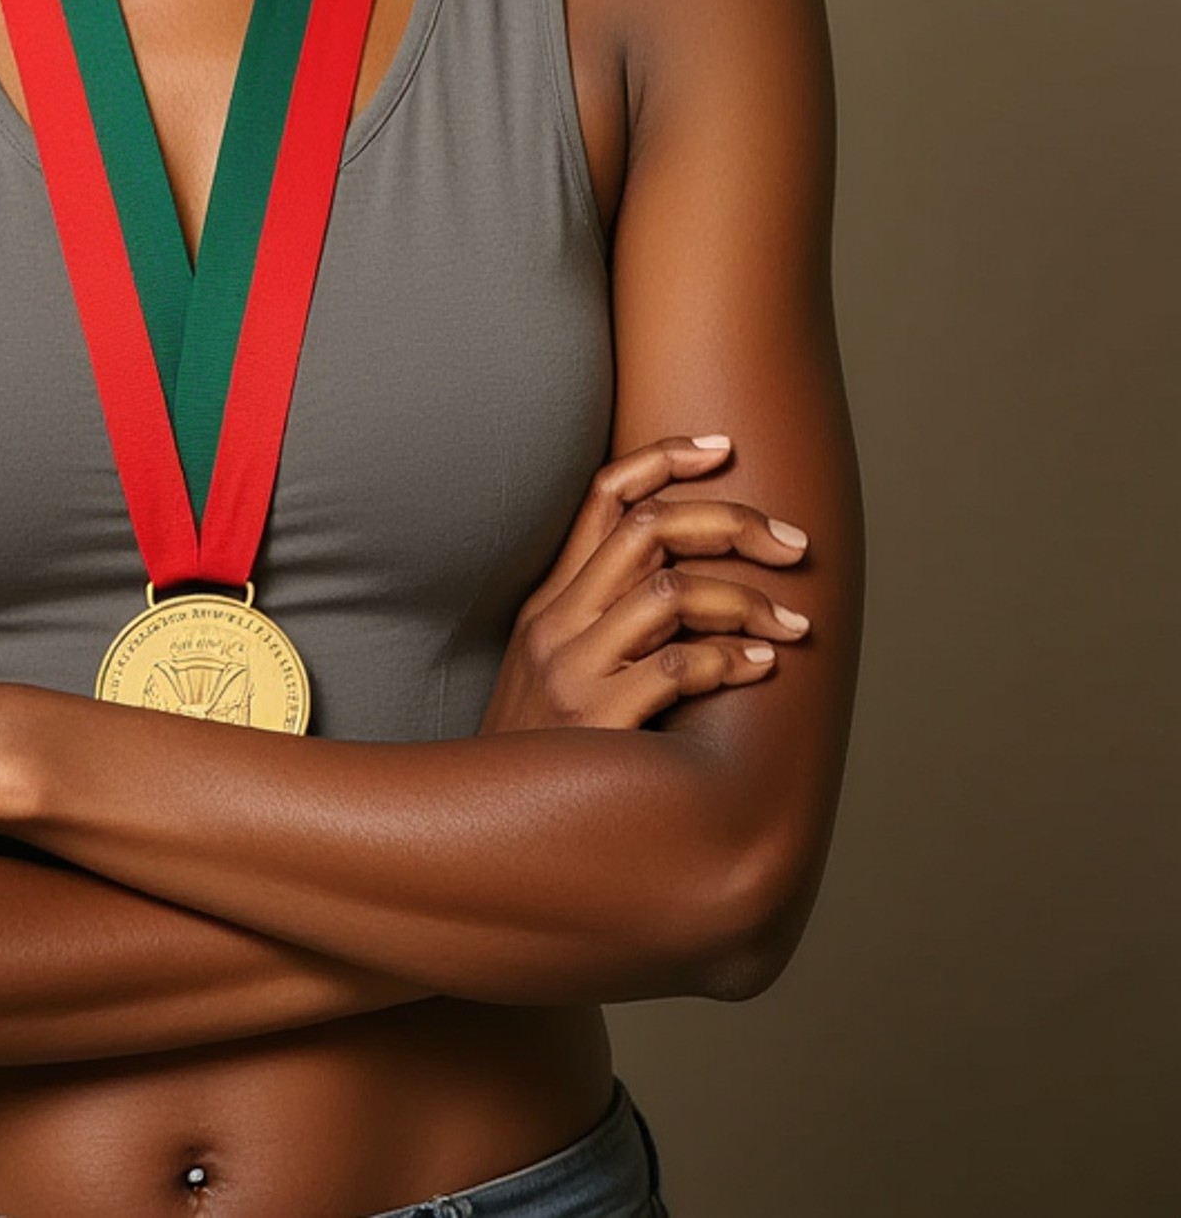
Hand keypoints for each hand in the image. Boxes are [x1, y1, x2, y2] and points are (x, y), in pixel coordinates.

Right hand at [478, 436, 811, 734]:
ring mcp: (573, 669)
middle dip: (733, 523)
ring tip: (794, 626)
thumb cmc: (545, 758)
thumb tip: (689, 583)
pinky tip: (764, 668)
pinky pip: (677, 668)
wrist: (488, 836)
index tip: (722, 448)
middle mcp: (558, 621)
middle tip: (794, 544)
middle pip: (649, 528)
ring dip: (748, 601)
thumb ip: (604, 624)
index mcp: (550, 600)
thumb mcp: (553, 672)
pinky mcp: (597, 721)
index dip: (664, 458)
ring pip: (670, 592)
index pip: (603, 495)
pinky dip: (730, 660)